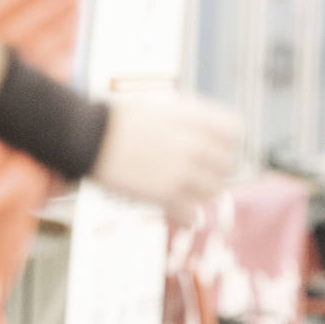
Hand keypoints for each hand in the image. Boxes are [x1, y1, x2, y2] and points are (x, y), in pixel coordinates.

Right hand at [90, 94, 242, 224]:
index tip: (218, 146)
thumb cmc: (120, 119)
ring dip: (203, 192)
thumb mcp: (162, 107)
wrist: (89, 136)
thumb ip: (190, 121)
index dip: (228, 140)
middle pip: (227, 164)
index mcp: (195, 118)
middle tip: (202, 172)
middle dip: (216, 168)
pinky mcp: (164, 195)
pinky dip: (188, 216)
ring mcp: (181, 171)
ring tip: (189, 191)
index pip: (235, 131)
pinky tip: (181, 214)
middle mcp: (194, 144)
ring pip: (213, 190)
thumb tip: (212, 134)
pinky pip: (191, 213)